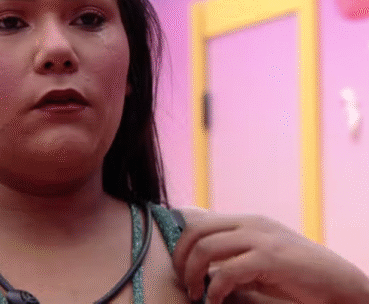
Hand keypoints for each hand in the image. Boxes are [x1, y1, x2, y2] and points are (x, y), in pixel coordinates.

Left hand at [173, 209, 368, 303]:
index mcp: (244, 221)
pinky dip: (215, 289)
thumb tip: (199, 267)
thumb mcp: (257, 257)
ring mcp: (260, 237)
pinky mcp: (270, 256)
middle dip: (181, 259)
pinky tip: (215, 301)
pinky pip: (228, 271)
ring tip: (196, 294)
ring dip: (193, 274)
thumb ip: (231, 255)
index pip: (197, 222)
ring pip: (206, 247)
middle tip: (184, 283)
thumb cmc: (294, 274)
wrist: (337, 281)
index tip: (178, 268)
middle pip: (195, 232)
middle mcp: (249, 223)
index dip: (180, 245)